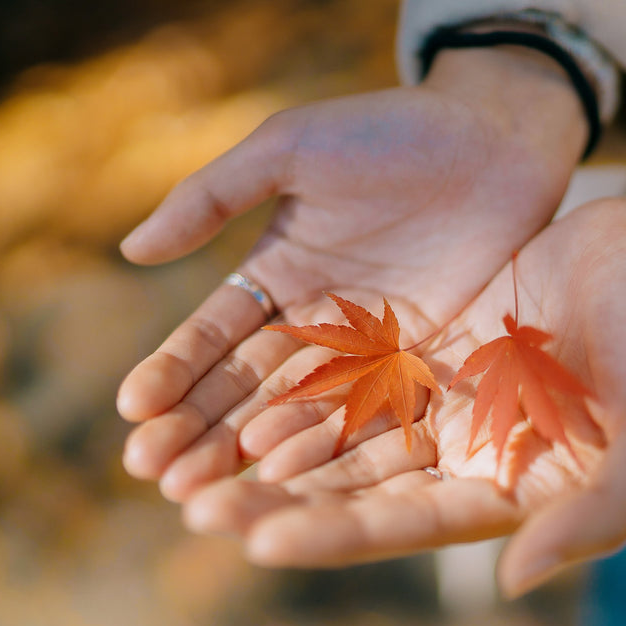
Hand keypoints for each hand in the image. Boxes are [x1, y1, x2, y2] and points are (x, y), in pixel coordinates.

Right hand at [117, 46, 588, 500]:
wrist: (495, 137)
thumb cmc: (390, 131)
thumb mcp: (290, 149)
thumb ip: (214, 196)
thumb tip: (131, 251)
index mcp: (278, 272)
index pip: (214, 334)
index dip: (174, 370)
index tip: (135, 411)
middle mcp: (317, 321)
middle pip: (249, 385)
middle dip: (199, 429)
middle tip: (153, 475)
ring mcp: (371, 348)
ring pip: (302, 410)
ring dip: (253, 453)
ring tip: (205, 494)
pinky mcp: (424, 361)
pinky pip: (371, 409)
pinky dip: (331, 443)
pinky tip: (292, 478)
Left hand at [181, 182, 625, 596]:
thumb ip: (598, 514)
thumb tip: (514, 583)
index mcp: (512, 493)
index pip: (412, 526)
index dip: (339, 536)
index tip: (264, 538)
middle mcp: (467, 458)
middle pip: (359, 492)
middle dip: (281, 503)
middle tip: (200, 508)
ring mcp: (444, 404)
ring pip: (344, 437)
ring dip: (274, 450)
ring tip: (197, 463)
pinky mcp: (429, 352)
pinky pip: (354, 374)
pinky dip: (304, 386)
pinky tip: (246, 391)